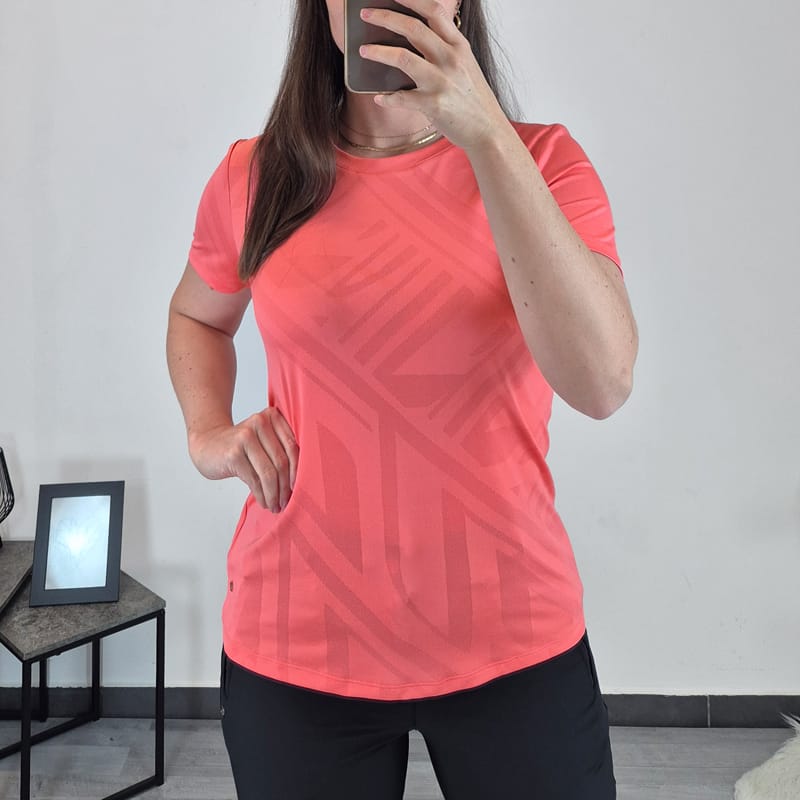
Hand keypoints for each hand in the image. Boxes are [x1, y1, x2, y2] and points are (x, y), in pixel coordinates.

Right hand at [188, 408, 298, 512]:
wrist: (206, 444)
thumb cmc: (239, 445)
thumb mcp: (262, 439)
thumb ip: (280, 447)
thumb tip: (302, 479)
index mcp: (272, 416)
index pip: (292, 446)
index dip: (298, 470)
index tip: (298, 487)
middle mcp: (260, 422)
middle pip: (281, 461)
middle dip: (286, 486)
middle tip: (286, 501)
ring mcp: (245, 437)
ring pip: (269, 473)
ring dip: (274, 494)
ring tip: (275, 506)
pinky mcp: (234, 453)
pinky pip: (254, 480)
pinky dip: (261, 495)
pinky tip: (264, 502)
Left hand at [357, 0, 507, 151]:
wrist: (488, 131)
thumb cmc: (474, 101)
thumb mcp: (466, 66)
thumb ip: (445, 50)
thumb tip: (416, 39)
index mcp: (459, 46)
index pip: (434, 12)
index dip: (410, 0)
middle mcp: (451, 59)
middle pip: (413, 28)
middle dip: (385, 18)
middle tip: (366, 15)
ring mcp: (442, 82)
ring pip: (402, 57)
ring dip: (378, 52)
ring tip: (363, 51)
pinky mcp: (433, 105)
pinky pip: (401, 98)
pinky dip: (386, 98)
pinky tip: (379, 97)